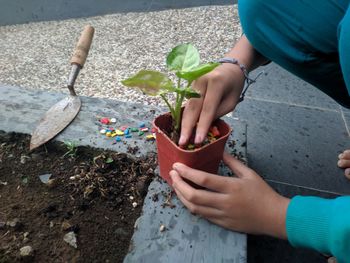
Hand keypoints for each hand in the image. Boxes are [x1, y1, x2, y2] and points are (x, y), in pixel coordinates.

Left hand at [170, 152, 289, 238]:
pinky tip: (187, 197)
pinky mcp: (222, 224)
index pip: (203, 180)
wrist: (274, 217)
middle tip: (173, 175)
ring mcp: (222, 215)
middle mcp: (224, 202)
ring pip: (194, 208)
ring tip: (176, 185)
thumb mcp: (249, 173)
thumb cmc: (263, 193)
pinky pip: (202, 215)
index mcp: (231, 187)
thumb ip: (232, 162)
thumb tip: (220, 150)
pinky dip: (192, 206)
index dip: (187, 172)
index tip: (176, 165)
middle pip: (194, 196)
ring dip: (181, 196)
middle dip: (179, 185)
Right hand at [179, 63, 244, 145]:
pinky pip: (187, 104)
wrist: (229, 67)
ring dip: (184, 124)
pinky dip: (185, 117)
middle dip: (187, 127)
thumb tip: (203, 126)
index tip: (198, 140)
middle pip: (192, 108)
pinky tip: (183, 129)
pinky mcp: (189, 86)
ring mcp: (193, 82)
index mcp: (215, 83)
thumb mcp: (232, 101)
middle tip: (183, 143)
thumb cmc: (233, 86)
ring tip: (182, 139)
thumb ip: (218, 113)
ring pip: (187, 107)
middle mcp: (201, 81)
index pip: (207, 108)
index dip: (202, 126)